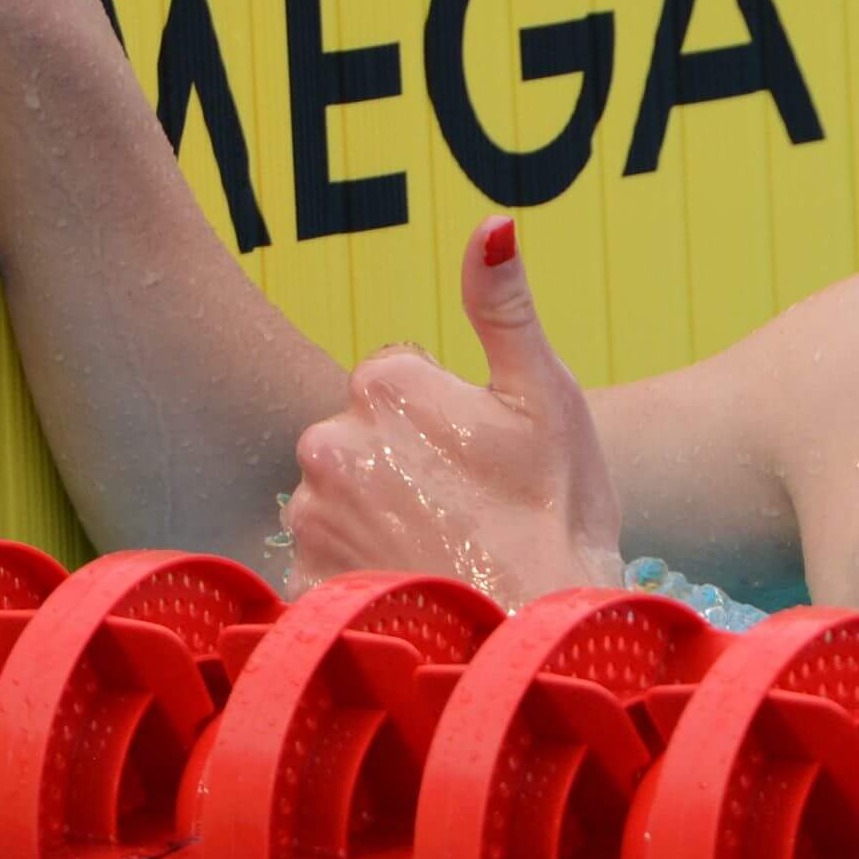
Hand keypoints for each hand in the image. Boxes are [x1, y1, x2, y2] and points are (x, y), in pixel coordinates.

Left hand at [284, 217, 624, 607]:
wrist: (538, 634)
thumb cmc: (556, 513)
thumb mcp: (546, 396)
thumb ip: (504, 307)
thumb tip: (492, 225)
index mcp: (385, 383)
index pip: (401, 380)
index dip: (450, 418)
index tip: (485, 459)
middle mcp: (326, 441)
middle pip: (365, 437)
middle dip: (407, 464)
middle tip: (470, 508)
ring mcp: (309, 518)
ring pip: (343, 498)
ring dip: (380, 516)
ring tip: (444, 550)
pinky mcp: (302, 582)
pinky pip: (329, 562)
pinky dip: (363, 572)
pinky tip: (415, 584)